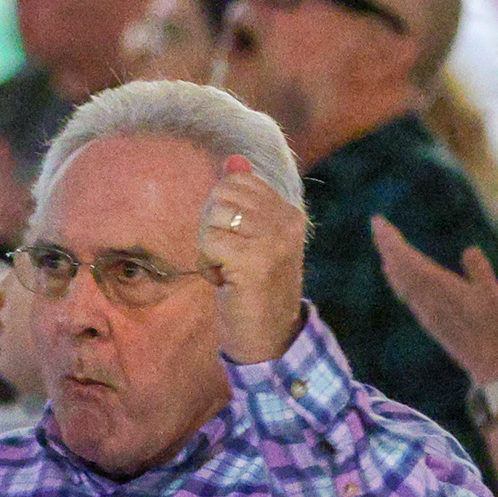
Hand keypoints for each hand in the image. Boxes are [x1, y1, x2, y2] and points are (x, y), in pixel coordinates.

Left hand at [200, 158, 305, 365]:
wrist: (270, 338)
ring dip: (208, 246)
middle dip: (211, 225)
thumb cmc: (256, 289)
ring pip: (213, 217)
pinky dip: (207, 264)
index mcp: (289, 213)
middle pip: (221, 194)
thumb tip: (233, 158)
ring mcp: (273, 241)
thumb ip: (245, 197)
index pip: (237, 181)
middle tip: (227, 257)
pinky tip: (224, 282)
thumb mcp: (254, 238)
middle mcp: (287, 222)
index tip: (236, 242)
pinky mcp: (254, 261)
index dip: (222, 211)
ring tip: (228, 270)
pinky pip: (209, 242)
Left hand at [370, 216, 497, 385]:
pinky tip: (397, 275)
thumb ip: (479, 269)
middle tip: (377, 223)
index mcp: (440, 288)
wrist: (490, 365)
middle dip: (386, 244)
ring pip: (400, 281)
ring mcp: (426, 312)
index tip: (379, 222)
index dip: (391, 240)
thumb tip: (468, 249)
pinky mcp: (429, 322)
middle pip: (398, 267)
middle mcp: (427, 300)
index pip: (407, 259)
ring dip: (390, 259)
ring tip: (384, 244)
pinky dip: (398, 278)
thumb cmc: (496, 328)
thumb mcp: (494, 294)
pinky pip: (406, 294)